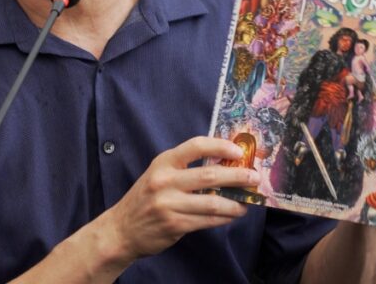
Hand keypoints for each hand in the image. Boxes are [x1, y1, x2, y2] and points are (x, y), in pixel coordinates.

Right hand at [99, 137, 259, 263]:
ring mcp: (169, 204)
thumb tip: (225, 163)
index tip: (239, 152)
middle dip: (237, 177)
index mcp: (164, 162)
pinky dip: (224, 218)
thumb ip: (185, 167)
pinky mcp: (174, 225)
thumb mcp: (159, 174)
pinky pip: (207, 220)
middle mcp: (165, 181)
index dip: (221, 146)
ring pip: (213, 202)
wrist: (121, 229)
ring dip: (235, 202)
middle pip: (210, 175)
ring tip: (247, 202)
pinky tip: (232, 215)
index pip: (196, 146)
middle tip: (255, 178)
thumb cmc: (146, 198)